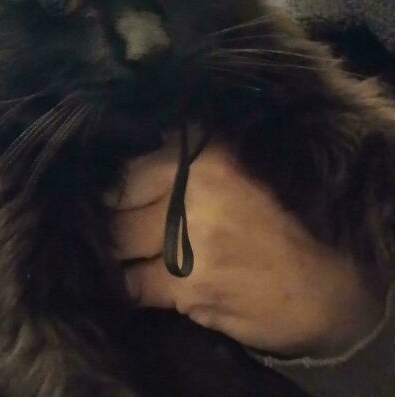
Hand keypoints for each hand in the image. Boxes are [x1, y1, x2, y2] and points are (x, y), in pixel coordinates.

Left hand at [105, 138, 385, 357]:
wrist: (326, 285)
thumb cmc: (277, 219)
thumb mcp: (236, 167)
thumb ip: (187, 152)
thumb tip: (139, 146)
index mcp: (205, 157)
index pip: (131, 168)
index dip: (114, 185)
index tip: (109, 194)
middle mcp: (195, 193)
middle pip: (119, 206)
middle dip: (112, 218)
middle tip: (112, 223)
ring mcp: (190, 243)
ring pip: (121, 246)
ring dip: (119, 252)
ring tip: (123, 251)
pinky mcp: (190, 288)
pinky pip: (136, 285)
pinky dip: (132, 284)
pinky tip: (137, 280)